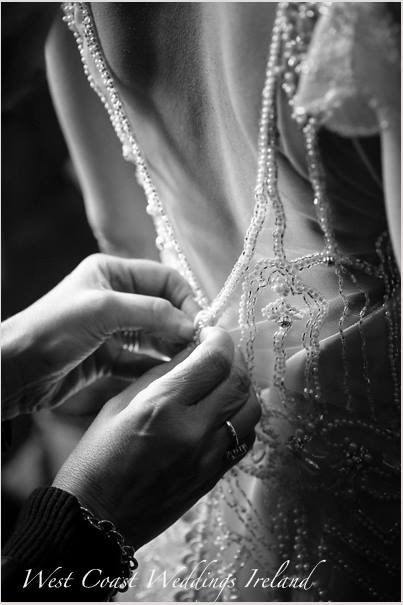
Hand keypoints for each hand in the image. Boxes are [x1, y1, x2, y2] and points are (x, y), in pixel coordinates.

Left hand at [2, 254, 197, 418]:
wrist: (13, 370)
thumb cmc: (51, 329)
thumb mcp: (103, 310)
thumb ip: (151, 313)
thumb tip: (192, 325)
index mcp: (112, 273)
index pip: (164, 279)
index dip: (186, 299)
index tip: (200, 326)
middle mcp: (114, 298)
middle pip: (163, 307)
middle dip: (183, 325)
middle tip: (200, 348)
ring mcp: (111, 329)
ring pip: (154, 335)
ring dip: (173, 348)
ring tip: (191, 363)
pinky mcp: (106, 358)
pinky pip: (140, 360)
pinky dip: (156, 367)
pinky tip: (170, 376)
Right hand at [53, 327, 260, 548]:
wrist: (96, 519)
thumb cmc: (97, 458)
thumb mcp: (119, 404)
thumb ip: (161, 375)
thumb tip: (193, 351)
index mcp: (162, 406)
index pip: (214, 359)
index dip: (219, 339)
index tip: (212, 334)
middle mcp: (192, 430)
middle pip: (240, 380)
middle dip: (234, 359)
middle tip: (219, 355)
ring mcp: (208, 457)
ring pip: (251, 409)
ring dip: (242, 388)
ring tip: (223, 384)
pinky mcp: (214, 476)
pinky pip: (246, 438)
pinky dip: (242, 418)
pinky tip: (224, 414)